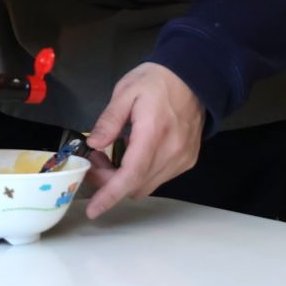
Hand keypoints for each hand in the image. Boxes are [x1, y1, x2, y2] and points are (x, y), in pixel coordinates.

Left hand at [84, 62, 204, 218]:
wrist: (192, 76)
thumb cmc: (156, 80)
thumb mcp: (126, 91)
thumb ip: (109, 120)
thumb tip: (94, 144)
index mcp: (153, 133)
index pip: (131, 175)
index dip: (110, 194)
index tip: (93, 209)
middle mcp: (172, 152)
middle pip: (135, 184)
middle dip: (109, 181)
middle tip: (93, 160)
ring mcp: (182, 159)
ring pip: (147, 185)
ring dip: (125, 178)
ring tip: (111, 154)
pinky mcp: (187, 160)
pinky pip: (159, 178)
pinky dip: (141, 173)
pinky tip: (133, 152)